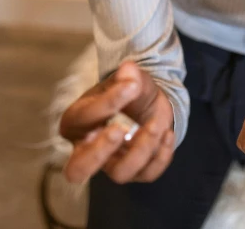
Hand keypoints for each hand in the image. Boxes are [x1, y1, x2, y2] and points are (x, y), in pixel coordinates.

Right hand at [59, 61, 174, 184]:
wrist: (149, 104)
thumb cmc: (128, 93)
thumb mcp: (128, 79)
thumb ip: (128, 75)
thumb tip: (129, 70)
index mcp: (77, 122)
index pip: (82, 118)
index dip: (107, 103)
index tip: (131, 85)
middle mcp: (88, 149)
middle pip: (78, 169)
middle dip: (100, 151)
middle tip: (119, 129)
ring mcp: (112, 164)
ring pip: (120, 173)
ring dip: (142, 148)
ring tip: (156, 123)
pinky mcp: (137, 171)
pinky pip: (147, 174)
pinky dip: (161, 156)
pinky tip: (167, 133)